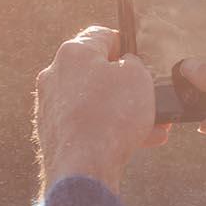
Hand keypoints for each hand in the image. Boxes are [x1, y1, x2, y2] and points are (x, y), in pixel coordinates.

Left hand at [34, 26, 168, 192]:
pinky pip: (88, 124)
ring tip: (154, 124)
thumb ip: (134, 64)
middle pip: (96, 71)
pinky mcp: (53, 133)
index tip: (141, 57)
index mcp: (73, 52)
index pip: (101, 36)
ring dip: (123, 110)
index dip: (126, 43)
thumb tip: (126, 67)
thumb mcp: (138, 77)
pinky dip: (110, 129)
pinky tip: (140, 141)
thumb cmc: (111, 116)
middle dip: (126, 84)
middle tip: (150, 95)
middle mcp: (55, 75)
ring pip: (95, 101)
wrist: (83, 170)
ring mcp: (50, 106)